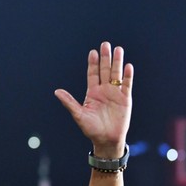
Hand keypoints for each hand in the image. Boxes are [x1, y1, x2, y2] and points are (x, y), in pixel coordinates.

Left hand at [54, 41, 132, 157]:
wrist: (106, 140)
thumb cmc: (91, 129)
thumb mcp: (79, 115)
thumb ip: (69, 102)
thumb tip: (57, 91)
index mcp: (92, 93)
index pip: (92, 74)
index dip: (93, 63)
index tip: (93, 52)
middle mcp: (104, 91)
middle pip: (105, 70)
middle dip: (105, 58)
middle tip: (105, 44)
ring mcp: (115, 94)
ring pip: (116, 74)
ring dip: (117, 62)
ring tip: (118, 49)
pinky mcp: (125, 99)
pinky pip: (127, 85)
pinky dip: (127, 76)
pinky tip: (128, 67)